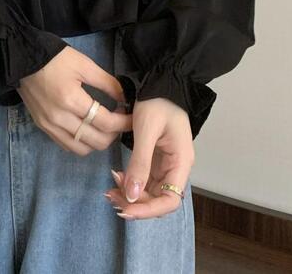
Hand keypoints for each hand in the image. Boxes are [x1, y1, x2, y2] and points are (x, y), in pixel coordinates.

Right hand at [17, 46, 132, 154]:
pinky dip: (81, 142)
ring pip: (82, 149)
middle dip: (114, 134)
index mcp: (71, 100)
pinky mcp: (42, 127)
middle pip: (96, 141)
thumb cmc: (55, 58)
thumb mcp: (85, 65)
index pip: (105, 123)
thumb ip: (108, 83)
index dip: (124, 123)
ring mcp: (49, 126)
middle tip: (120, 122)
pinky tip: (86, 129)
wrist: (22, 58)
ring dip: (97, 142)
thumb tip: (124, 99)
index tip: (132, 118)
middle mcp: (59, 119)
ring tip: (104, 127)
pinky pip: (67, 145)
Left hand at [104, 97, 192, 219]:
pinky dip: (131, 181)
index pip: (170, 200)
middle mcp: (176, 166)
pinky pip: (145, 178)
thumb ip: (140, 163)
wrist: (161, 81)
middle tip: (111, 197)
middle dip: (136, 203)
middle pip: (159, 198)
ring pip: (150, 191)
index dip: (148, 210)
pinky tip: (116, 178)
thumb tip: (132, 196)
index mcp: (181, 162)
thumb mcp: (146, 131)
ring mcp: (166, 163)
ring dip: (131, 194)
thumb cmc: (158, 101)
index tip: (126, 209)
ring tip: (110, 189)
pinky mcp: (155, 158)